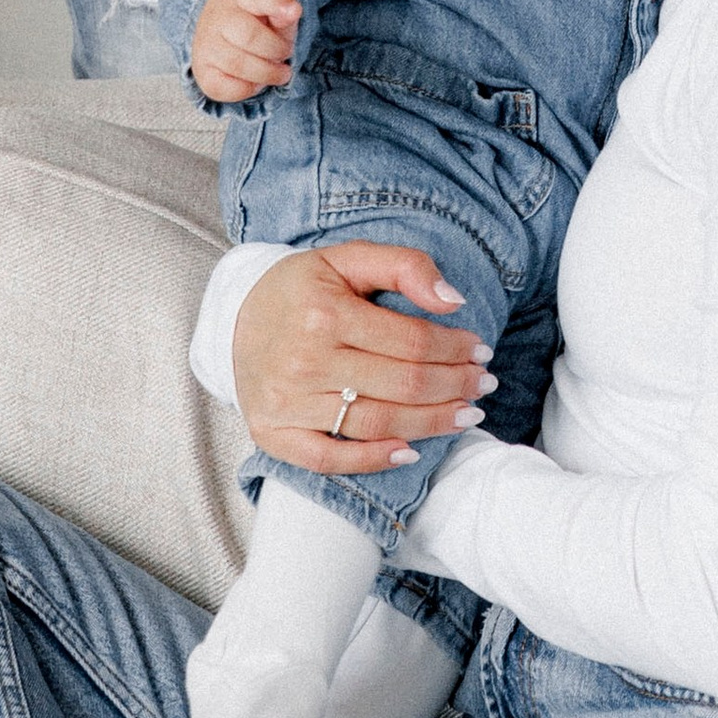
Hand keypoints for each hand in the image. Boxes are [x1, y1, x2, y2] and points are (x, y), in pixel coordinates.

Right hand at [187, 0, 300, 103]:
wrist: (219, 21)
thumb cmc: (256, 15)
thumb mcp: (275, 4)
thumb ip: (285, 11)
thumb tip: (292, 11)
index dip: (278, 4)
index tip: (294, 10)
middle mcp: (218, 16)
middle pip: (251, 38)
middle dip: (277, 50)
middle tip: (286, 52)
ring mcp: (206, 44)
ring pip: (239, 66)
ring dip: (268, 74)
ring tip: (280, 72)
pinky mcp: (202, 71)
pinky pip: (227, 88)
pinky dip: (249, 89)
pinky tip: (256, 80)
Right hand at [233, 240, 497, 477]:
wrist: (233, 317)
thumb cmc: (301, 288)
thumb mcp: (347, 257)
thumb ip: (404, 265)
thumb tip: (454, 300)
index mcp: (325, 312)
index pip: (413, 341)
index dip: (456, 350)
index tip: (480, 351)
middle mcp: (305, 360)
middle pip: (403, 385)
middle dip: (455, 387)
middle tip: (484, 385)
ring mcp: (287, 403)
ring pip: (377, 423)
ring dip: (431, 424)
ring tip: (465, 416)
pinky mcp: (273, 433)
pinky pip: (330, 459)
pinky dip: (373, 460)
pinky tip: (410, 452)